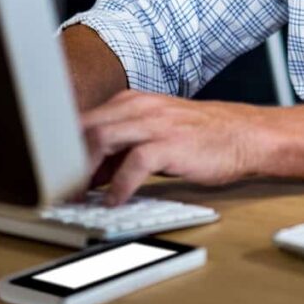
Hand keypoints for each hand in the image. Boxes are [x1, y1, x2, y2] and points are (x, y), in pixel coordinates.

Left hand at [80, 89, 261, 203]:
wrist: (245, 134)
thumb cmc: (202, 137)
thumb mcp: (157, 132)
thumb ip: (123, 147)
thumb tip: (91, 173)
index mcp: (133, 102)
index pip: (84, 120)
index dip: (65, 149)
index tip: (58, 175)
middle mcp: (140, 107)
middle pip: (85, 128)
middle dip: (68, 161)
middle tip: (62, 190)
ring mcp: (155, 123)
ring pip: (101, 139)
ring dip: (85, 172)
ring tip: (81, 197)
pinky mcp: (170, 143)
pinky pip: (133, 164)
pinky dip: (119, 186)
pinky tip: (116, 201)